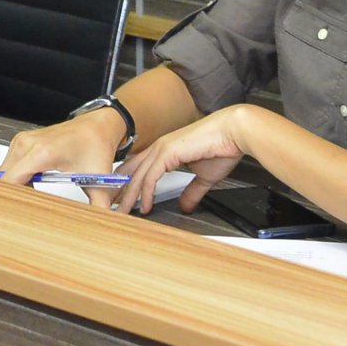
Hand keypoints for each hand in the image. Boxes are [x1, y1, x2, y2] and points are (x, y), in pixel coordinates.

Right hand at [0, 109, 124, 208]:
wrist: (97, 126)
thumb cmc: (95, 145)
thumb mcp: (98, 180)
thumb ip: (98, 205)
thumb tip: (98, 223)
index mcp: (42, 153)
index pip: (10, 180)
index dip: (11, 199)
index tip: (17, 212)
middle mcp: (28, 144)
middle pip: (5, 178)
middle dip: (13, 195)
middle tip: (28, 209)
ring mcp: (22, 141)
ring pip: (5, 172)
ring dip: (15, 186)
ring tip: (31, 197)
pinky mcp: (22, 141)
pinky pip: (9, 165)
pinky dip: (17, 177)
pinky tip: (31, 185)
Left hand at [114, 106, 255, 216]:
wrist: (233, 132)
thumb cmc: (223, 147)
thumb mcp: (204, 176)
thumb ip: (192, 191)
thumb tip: (186, 205)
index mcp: (166, 149)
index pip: (139, 167)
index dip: (128, 183)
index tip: (122, 199)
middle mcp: (159, 147)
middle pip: (132, 171)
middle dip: (120, 191)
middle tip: (113, 208)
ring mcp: (162, 149)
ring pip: (138, 176)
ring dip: (129, 196)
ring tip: (123, 212)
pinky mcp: (168, 153)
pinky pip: (150, 177)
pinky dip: (145, 193)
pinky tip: (145, 205)